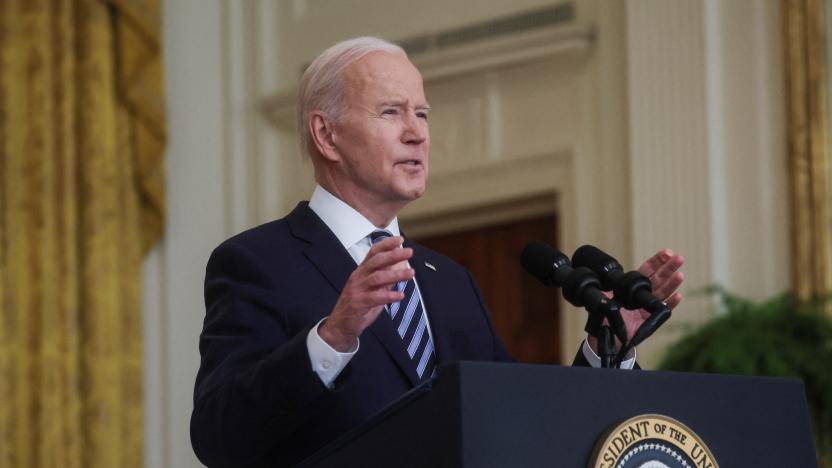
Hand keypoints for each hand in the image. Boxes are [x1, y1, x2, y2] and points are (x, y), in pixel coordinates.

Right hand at [319, 236, 414, 351]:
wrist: (341, 324)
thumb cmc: (359, 304)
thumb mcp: (374, 288)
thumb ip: (387, 277)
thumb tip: (401, 265)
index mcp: (362, 271)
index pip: (374, 253)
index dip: (387, 245)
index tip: (400, 240)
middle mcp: (359, 277)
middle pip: (376, 261)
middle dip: (394, 255)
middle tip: (409, 252)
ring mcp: (358, 289)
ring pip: (377, 278)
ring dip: (396, 275)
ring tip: (411, 273)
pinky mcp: (359, 303)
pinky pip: (375, 297)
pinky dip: (389, 295)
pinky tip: (400, 295)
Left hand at [588, 249, 683, 351]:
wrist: (608, 335)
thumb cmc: (606, 316)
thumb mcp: (604, 300)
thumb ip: (605, 290)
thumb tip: (599, 280)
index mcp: (633, 286)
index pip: (647, 270)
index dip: (657, 261)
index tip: (667, 252)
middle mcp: (643, 293)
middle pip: (659, 278)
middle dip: (669, 268)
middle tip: (679, 258)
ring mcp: (648, 305)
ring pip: (663, 292)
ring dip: (672, 284)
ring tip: (680, 275)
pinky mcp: (651, 318)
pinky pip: (663, 309)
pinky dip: (671, 303)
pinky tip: (678, 296)